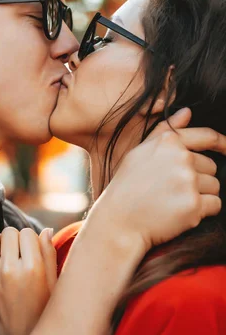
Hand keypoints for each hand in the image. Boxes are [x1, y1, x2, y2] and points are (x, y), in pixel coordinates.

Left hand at [0, 227, 56, 334]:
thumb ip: (49, 255)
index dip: (31, 238)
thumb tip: (46, 230)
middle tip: (19, 252)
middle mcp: (10, 271)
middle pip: (8, 232)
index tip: (33, 250)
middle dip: (15, 238)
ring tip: (4, 253)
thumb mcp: (54, 286)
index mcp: (33, 269)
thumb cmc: (42, 316)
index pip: (28, 232)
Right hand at [90, 107, 224, 254]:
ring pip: (214, 186)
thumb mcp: (139, 152)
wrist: (118, 222)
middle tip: (173, 190)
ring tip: (174, 202)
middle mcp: (181, 158)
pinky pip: (215, 205)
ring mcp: (188, 181)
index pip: (207, 137)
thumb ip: (165, 131)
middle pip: (211, 167)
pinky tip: (181, 213)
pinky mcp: (194, 205)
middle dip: (199, 178)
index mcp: (168, 142)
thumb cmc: (127, 186)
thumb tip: (187, 112)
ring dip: (201, 195)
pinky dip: (203, 211)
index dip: (223, 143)